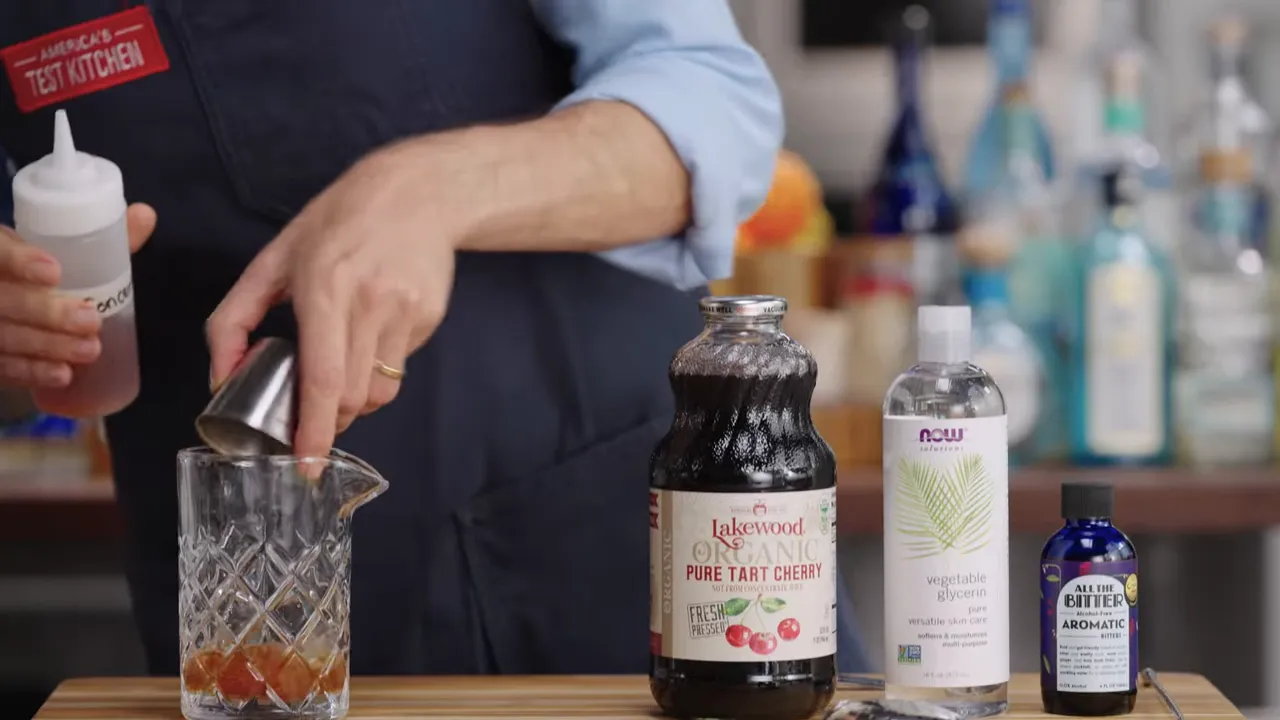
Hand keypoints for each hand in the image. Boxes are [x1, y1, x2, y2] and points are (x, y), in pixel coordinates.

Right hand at [0, 204, 155, 388]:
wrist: (9, 299)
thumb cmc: (37, 272)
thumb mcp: (58, 248)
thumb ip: (101, 236)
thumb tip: (146, 214)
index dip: (18, 259)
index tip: (53, 271)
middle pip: (0, 298)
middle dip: (45, 312)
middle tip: (90, 321)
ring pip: (1, 335)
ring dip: (44, 346)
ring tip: (89, 351)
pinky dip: (29, 372)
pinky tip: (61, 376)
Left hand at [206, 144, 459, 458]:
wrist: (417, 192)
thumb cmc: (337, 222)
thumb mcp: (273, 259)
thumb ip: (233, 318)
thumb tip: (219, 378)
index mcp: (324, 289)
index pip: (322, 378)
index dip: (313, 430)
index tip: (306, 465)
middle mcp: (370, 304)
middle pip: (352, 397)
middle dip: (328, 422)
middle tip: (312, 421)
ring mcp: (406, 313)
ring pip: (380, 392)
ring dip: (355, 402)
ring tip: (341, 374)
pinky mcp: (429, 318)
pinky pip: (399, 367)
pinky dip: (378, 368)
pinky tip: (373, 332)